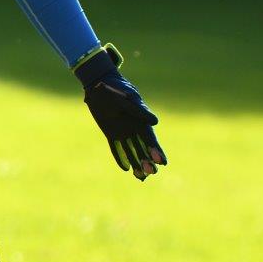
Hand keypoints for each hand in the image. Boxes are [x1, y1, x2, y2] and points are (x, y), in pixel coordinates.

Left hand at [74, 43, 167, 179]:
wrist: (100, 84)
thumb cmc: (116, 89)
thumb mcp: (127, 99)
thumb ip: (139, 111)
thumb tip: (155, 122)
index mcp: (141, 120)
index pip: (150, 138)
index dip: (156, 150)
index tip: (163, 162)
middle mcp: (133, 127)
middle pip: (143, 147)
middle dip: (147, 160)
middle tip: (151, 172)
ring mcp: (122, 131)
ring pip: (131, 150)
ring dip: (137, 162)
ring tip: (141, 176)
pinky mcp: (111, 132)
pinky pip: (116, 147)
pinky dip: (120, 157)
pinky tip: (126, 168)